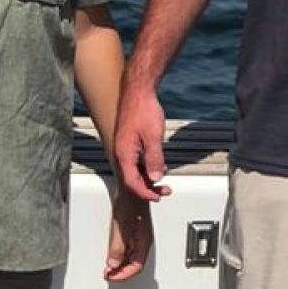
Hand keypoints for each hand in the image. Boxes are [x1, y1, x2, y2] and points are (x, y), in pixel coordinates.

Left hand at [104, 188, 153, 281]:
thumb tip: (113, 263)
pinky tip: (112, 257)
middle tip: (108, 274)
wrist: (134, 187)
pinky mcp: (135, 232)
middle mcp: (143, 241)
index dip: (123, 275)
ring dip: (120, 265)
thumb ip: (117, 246)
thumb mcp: (121, 225)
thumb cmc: (131, 201)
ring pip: (132, 258)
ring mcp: (139, 237)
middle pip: (135, 264)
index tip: (111, 277)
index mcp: (144, 241)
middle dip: (121, 272)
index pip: (136, 266)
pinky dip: (121, 257)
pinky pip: (129, 250)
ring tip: (109, 268)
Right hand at [112, 82, 171, 201]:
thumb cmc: (144, 110)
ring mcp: (124, 148)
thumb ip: (154, 159)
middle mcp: (121, 153)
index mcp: (124, 153)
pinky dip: (145, 169)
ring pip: (134, 171)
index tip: (158, 197)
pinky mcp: (129, 143)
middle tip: (166, 191)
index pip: (132, 182)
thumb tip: (156, 178)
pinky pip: (135, 162)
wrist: (138, 91)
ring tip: (164, 182)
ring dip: (148, 179)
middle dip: (149, 188)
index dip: (145, 193)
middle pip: (132, 179)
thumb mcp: (153, 137)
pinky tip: (157, 167)